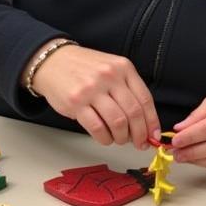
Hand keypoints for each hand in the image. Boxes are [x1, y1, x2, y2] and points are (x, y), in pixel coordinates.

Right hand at [27, 43, 158, 147]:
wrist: (52, 61)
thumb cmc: (85, 69)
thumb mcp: (112, 69)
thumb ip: (128, 91)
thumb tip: (144, 123)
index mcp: (124, 68)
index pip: (145, 99)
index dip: (152, 122)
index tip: (153, 135)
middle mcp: (110, 76)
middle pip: (134, 113)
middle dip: (140, 134)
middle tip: (139, 143)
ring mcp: (92, 89)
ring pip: (118, 122)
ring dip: (122, 137)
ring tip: (119, 140)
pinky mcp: (76, 102)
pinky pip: (97, 127)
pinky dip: (104, 138)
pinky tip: (105, 138)